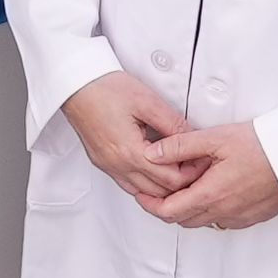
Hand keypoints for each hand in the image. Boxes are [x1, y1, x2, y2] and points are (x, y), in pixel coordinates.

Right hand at [64, 70, 208, 202]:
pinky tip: (155, 169)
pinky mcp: (103, 163)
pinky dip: (145, 183)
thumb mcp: (147, 102)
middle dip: (180, 182)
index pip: (170, 179)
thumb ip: (173, 123)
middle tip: (195, 165)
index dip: (191, 173)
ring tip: (178, 167)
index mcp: (130, 152)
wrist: (76, 85)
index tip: (201, 161)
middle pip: (158, 191)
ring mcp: (108, 166)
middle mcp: (117, 165)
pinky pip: (128, 184)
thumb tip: (191, 137)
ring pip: (143, 192)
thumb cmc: (105, 89)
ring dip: (162, 185)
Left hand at [142, 120, 277, 229]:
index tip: (141, 193)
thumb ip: (180, 146)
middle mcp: (223, 212)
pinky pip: (222, 220)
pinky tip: (213, 190)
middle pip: (182, 220)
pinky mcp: (253, 217)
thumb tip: (152, 154)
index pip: (168, 212)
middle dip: (165, 207)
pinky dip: (210, 210)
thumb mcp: (214, 139)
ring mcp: (239, 217)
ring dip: (189, 209)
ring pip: (203, 221)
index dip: (149, 204)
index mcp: (209, 195)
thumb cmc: (261, 145)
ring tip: (184, 187)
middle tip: (157, 190)